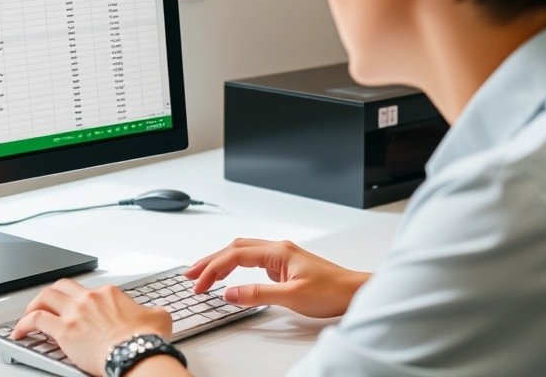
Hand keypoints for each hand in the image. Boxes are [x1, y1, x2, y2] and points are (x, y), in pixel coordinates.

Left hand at [12, 279, 172, 375]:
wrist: (137, 353)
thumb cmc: (145, 339)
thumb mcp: (158, 317)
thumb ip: (153, 311)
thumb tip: (156, 313)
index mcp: (108, 293)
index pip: (86, 291)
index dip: (78, 300)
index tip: (75, 310)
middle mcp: (89, 298)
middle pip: (61, 287)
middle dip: (49, 294)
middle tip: (44, 304)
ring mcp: (75, 312)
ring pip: (45, 298)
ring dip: (33, 305)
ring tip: (27, 316)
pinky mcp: (64, 330)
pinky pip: (37, 320)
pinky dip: (24, 324)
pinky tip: (20, 331)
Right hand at [185, 238, 369, 317]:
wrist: (355, 292)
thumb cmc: (332, 291)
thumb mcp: (292, 296)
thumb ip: (258, 294)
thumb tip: (229, 293)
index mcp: (277, 251)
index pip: (235, 256)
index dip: (213, 269)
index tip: (199, 284)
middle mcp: (277, 249)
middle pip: (234, 249)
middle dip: (209, 261)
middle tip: (190, 276)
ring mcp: (281, 256)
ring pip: (242, 252)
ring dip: (220, 262)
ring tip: (203, 274)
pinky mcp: (284, 265)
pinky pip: (252, 260)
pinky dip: (234, 266)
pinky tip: (230, 275)